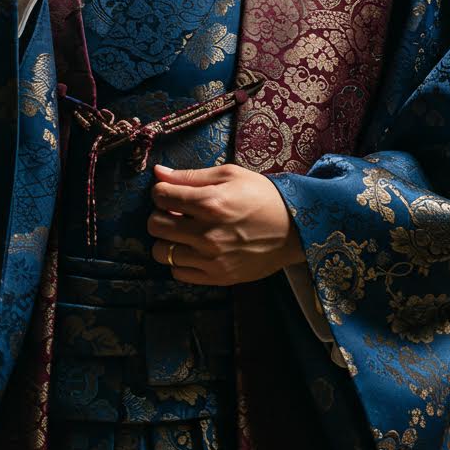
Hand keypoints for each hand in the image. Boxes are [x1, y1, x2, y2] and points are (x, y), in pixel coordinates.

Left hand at [147, 163, 305, 284]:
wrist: (294, 228)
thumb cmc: (262, 196)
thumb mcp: (229, 175)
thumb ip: (191, 175)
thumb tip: (158, 172)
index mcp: (210, 203)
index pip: (160, 196)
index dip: (161, 191)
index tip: (171, 193)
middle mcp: (207, 233)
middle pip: (154, 226)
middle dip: (159, 214)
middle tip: (175, 212)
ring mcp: (212, 258)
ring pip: (162, 252)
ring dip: (167, 239)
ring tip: (182, 232)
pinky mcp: (218, 277)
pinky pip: (178, 273)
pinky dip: (179, 261)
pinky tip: (193, 249)